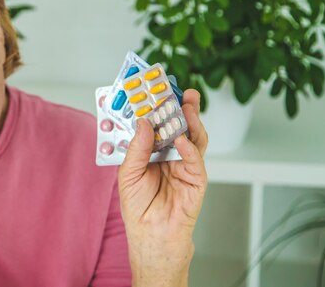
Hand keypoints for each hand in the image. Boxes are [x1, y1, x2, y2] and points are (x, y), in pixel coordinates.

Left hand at [117, 89, 207, 279]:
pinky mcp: (197, 179)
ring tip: (187, 106)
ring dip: (191, 121)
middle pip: (178, 126)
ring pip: (192, 138)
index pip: (156, 124)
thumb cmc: (138, 206)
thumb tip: (143, 121)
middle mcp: (169, 154)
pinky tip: (183, 140)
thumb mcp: (128, 173)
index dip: (157, 107)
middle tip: (180, 91)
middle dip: (180, 108)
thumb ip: (137, 147)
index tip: (156, 90)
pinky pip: (196, 160)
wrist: (151, 235)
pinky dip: (190, 149)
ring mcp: (185, 165)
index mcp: (151, 150)